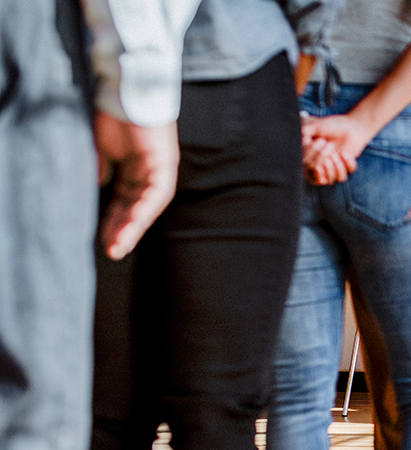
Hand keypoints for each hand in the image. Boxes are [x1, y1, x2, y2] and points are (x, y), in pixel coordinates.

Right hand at [94, 111, 180, 260]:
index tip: (104, 242)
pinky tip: (132, 224)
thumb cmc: (113, 115)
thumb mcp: (103, 149)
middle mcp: (150, 172)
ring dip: (133, 227)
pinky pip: (156, 193)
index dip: (114, 222)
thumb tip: (98, 187)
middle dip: (123, 231)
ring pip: (148, 206)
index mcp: (136, 171)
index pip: (126, 203)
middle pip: (137, 208)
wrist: (125, 89)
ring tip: (118, 246)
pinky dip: (143, 209)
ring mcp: (159, 168)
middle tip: (112, 252)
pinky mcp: (164, 163)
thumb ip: (103, 170)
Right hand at [300, 113, 370, 184]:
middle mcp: (320, 166)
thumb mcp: (317, 126)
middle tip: (327, 144)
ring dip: (333, 168)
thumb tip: (301, 137)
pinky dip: (345, 165)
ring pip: (331, 180)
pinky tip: (344, 153)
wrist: (351, 126)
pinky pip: (344, 175)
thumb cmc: (332, 126)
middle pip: (316, 176)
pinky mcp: (345, 169)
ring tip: (336, 153)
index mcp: (309, 157)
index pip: (304, 167)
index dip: (308, 158)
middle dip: (320, 159)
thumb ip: (306, 131)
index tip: (312, 142)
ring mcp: (333, 169)